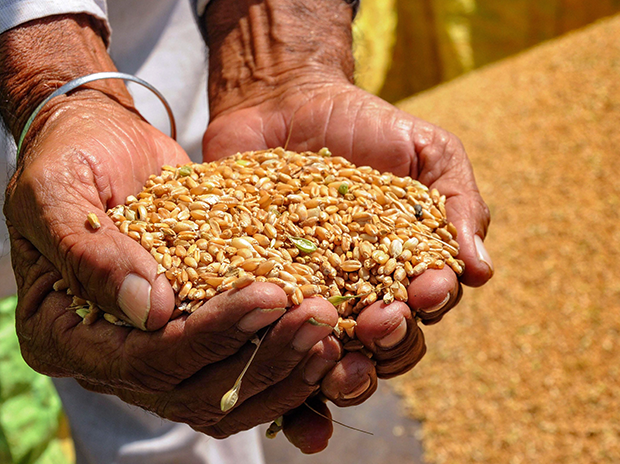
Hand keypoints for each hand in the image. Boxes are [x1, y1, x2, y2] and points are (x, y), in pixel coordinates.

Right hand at [5, 90, 342, 435]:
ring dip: (283, 371)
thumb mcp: (56, 192)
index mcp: (65, 334)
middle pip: (193, 390)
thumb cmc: (70, 158)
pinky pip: (241, 369)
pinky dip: (284, 366)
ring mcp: (157, 350)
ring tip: (330, 336)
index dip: (209, 336)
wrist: (103, 144)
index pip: (143, 360)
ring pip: (225, 394)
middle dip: (261, 359)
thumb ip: (89, 252)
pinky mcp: (196, 333)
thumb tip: (150, 309)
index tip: (267, 295)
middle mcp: (114, 356)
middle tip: (316, 320)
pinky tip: (326, 347)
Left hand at [202, 75, 491, 449]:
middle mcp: (357, 293)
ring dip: (337, 371)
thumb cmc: (365, 125)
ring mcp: (306, 295)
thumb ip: (459, 205)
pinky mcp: (260, 291)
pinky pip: (267, 334)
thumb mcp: (428, 151)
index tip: (424, 292)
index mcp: (403, 269)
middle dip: (387, 343)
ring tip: (332, 364)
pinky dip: (274, 360)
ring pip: (328, 355)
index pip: (425, 308)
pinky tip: (274, 369)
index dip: (428, 306)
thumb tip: (482, 270)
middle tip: (378, 323)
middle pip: (380, 344)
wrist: (285, 101)